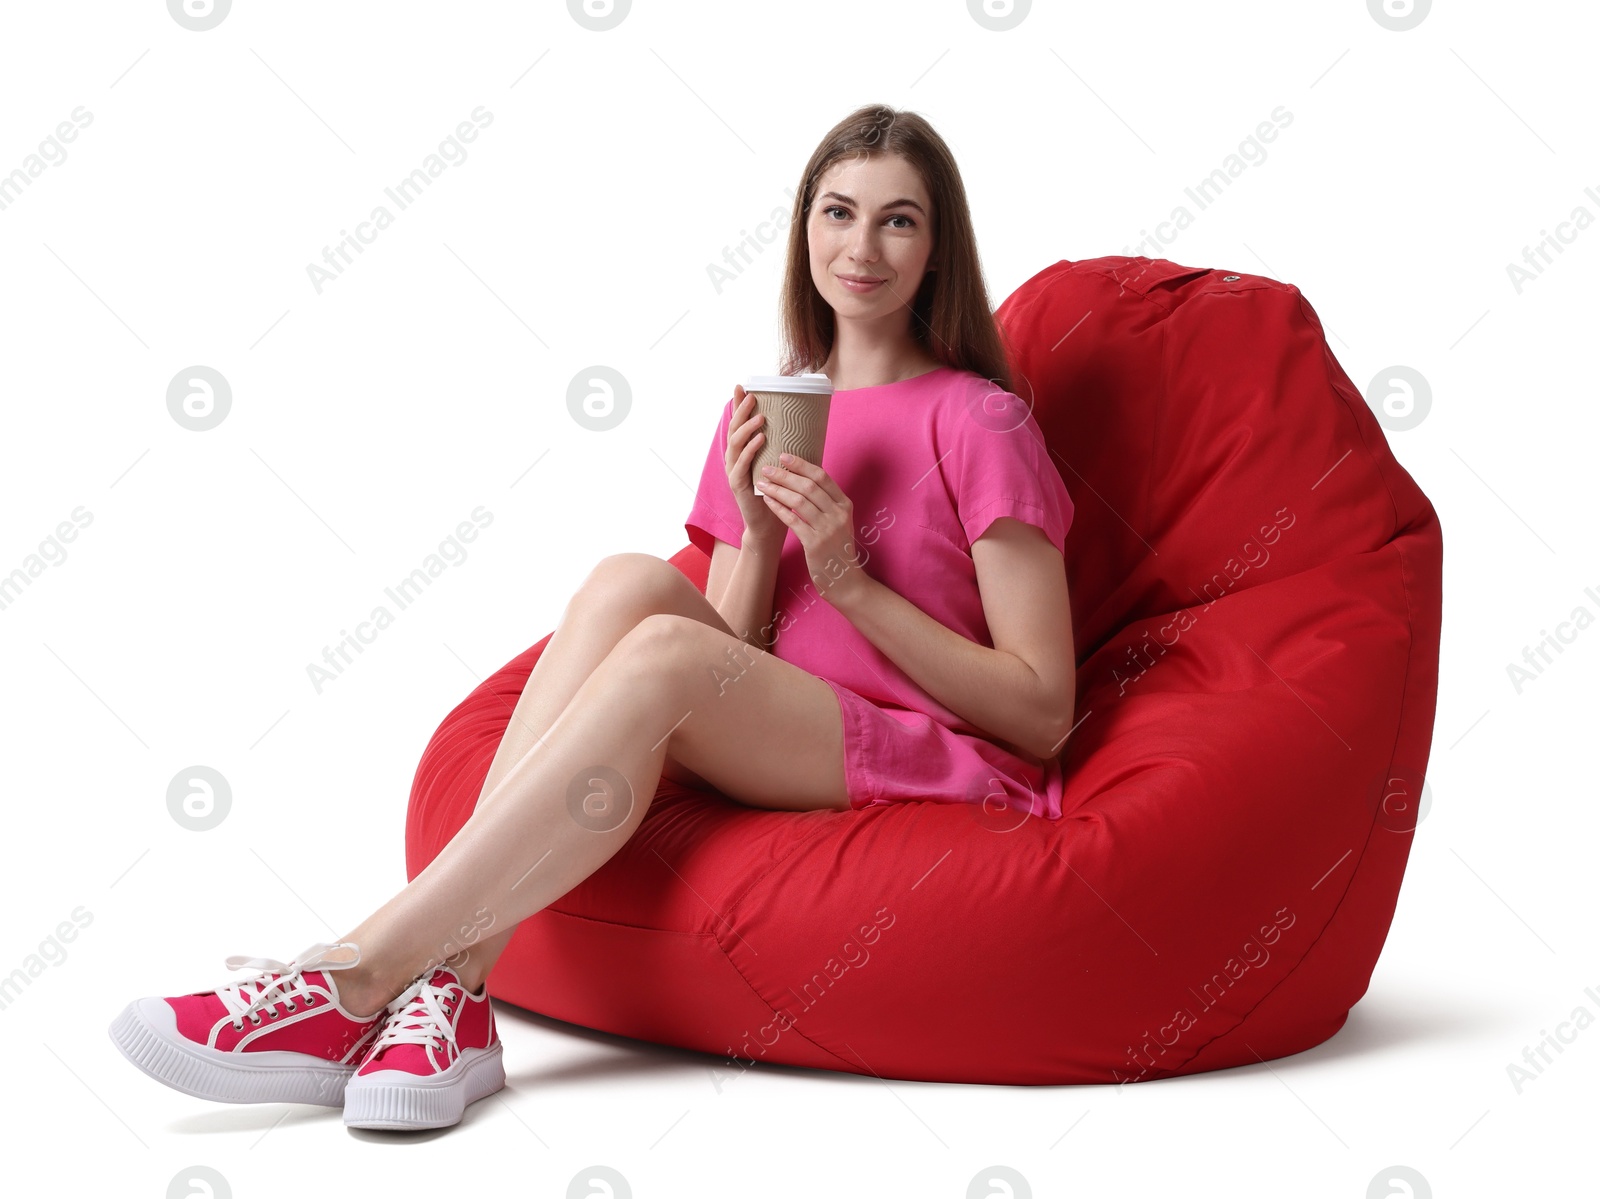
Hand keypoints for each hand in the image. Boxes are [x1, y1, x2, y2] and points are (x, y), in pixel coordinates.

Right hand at [725, 385, 785, 547]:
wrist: (769, 524)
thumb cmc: (778, 493)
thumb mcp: (780, 466)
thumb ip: (784, 446)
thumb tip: (805, 424)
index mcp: (743, 451)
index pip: (740, 423)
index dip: (739, 405)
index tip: (742, 386)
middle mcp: (735, 459)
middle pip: (733, 429)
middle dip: (741, 411)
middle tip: (752, 396)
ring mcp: (734, 472)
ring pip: (735, 445)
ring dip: (746, 428)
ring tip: (760, 416)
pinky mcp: (738, 486)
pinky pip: (741, 465)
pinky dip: (750, 450)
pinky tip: (760, 439)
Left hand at [756, 453, 869, 605]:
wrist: (844, 578)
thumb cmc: (836, 547)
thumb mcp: (838, 520)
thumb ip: (826, 501)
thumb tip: (803, 477)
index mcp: (844, 504)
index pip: (822, 477)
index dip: (802, 464)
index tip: (784, 455)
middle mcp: (838, 514)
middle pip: (809, 486)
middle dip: (785, 474)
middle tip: (766, 467)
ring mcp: (828, 529)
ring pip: (799, 501)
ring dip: (777, 490)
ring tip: (762, 483)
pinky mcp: (815, 544)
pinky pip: (792, 520)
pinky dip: (778, 508)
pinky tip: (767, 500)